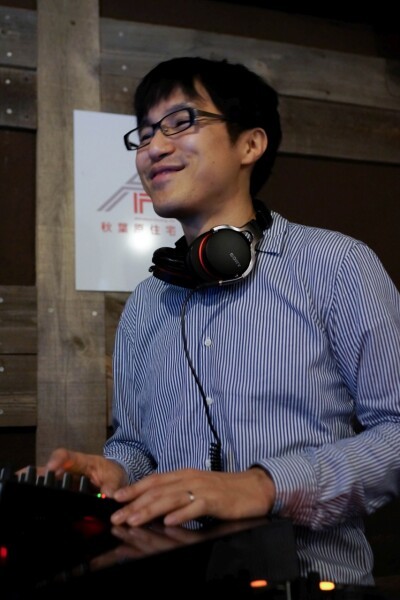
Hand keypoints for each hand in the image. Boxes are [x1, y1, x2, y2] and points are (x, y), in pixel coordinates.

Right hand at [21, 447, 128, 495]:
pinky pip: (47, 487)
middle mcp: (69, 468)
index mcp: (83, 462)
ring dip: (33, 480)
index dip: (59, 459)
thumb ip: (113, 485)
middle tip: (26, 479)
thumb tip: (108, 495)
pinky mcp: (61, 488)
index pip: (69, 456)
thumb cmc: (112, 473)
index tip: (51, 467)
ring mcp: (63, 477)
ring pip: (46, 476)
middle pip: (51, 467)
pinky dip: (35, 489)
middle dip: (39, 473)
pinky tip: (22, 491)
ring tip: (18, 482)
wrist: (113, 476)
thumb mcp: (116, 478)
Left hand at [110, 467, 274, 527]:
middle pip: (157, 490)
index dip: (133, 489)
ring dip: (150, 509)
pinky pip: (195, 507)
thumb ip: (176, 493)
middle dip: (134, 504)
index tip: (116, 499)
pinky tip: (169, 521)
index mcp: (183, 474)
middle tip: (117, 516)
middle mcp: (190, 478)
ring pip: (171, 498)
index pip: (153, 480)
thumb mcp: (196, 488)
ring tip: (134, 520)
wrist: (253, 488)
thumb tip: (152, 504)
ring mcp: (202, 488)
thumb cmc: (223, 491)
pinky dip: (181, 514)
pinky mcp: (215, 500)